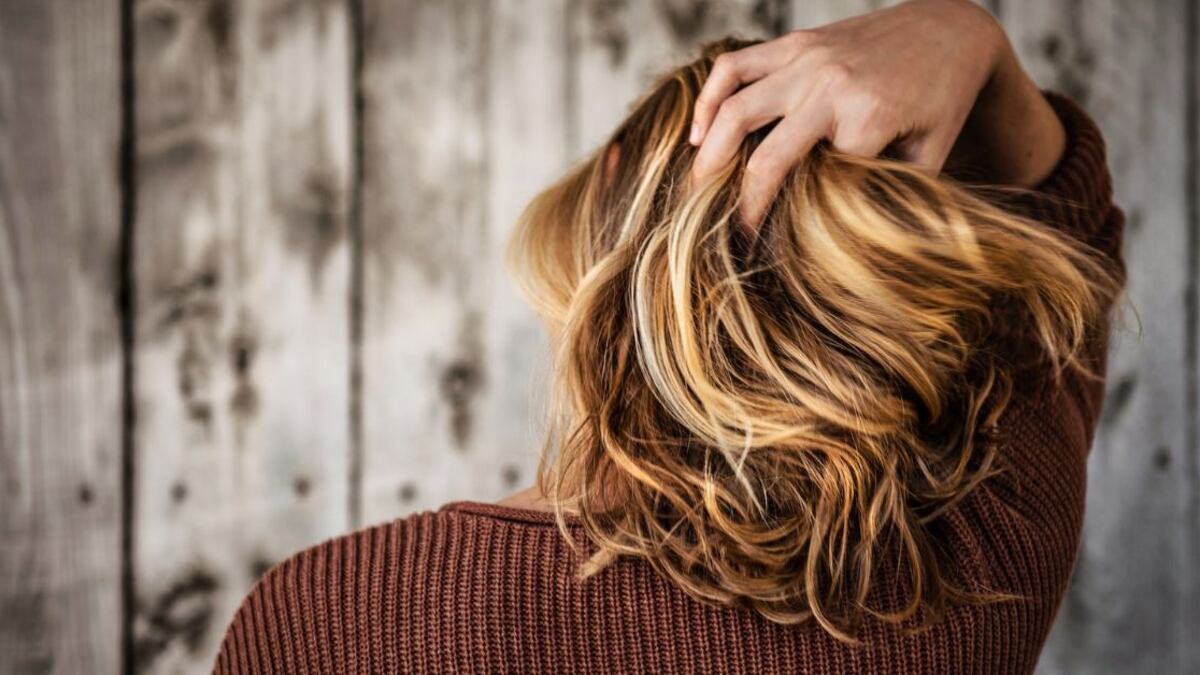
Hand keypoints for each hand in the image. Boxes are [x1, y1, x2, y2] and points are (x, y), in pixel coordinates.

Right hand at [689, 0, 1027, 226]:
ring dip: (707, 155)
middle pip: (763, 157)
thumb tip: (850, 245)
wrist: (951, 28)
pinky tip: (697, 132)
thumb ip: (889, 194)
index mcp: (869, 117)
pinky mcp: (793, 44)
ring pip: (734, 108)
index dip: (792, 221)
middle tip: (719, 235)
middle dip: (737, 204)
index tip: (774, 252)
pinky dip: (707, 100)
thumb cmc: (943, 100)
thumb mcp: (930, 156)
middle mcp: (830, 85)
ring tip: (695, 189)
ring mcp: (806, 59)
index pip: (815, 185)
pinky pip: (733, 67)